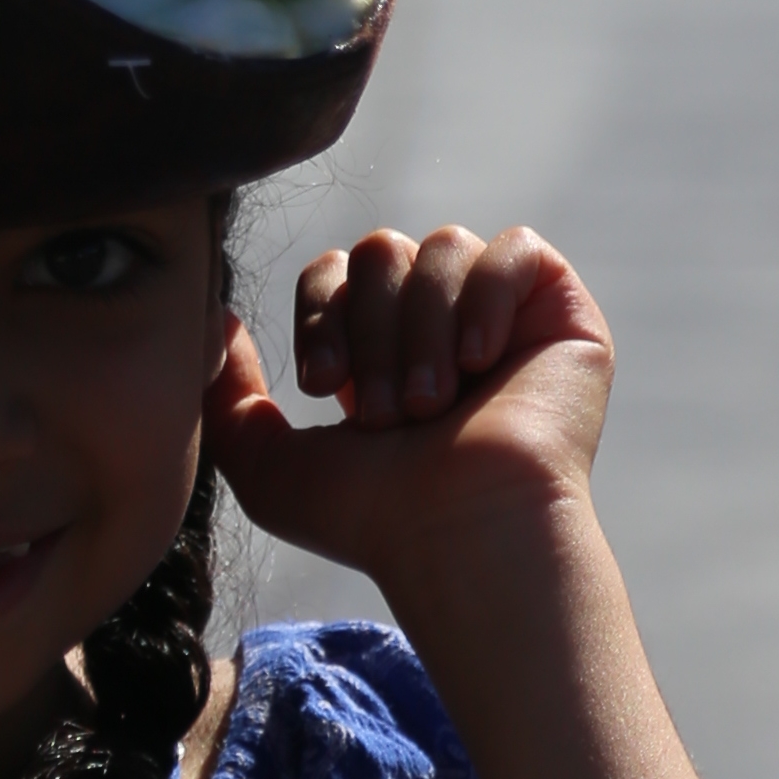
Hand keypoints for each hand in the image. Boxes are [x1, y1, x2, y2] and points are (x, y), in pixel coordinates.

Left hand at [209, 228, 611, 597]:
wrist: (460, 534)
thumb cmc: (371, 518)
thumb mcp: (269, 466)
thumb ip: (227, 396)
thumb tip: (219, 316)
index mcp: (381, 348)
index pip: (335, 270)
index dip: (321, 310)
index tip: (324, 385)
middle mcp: (441, 323)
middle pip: (380, 248)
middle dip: (374, 332)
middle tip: (391, 414)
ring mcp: (503, 315)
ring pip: (442, 244)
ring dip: (425, 328)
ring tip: (436, 403)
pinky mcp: (559, 312)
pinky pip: (516, 247)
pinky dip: (488, 297)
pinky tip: (483, 361)